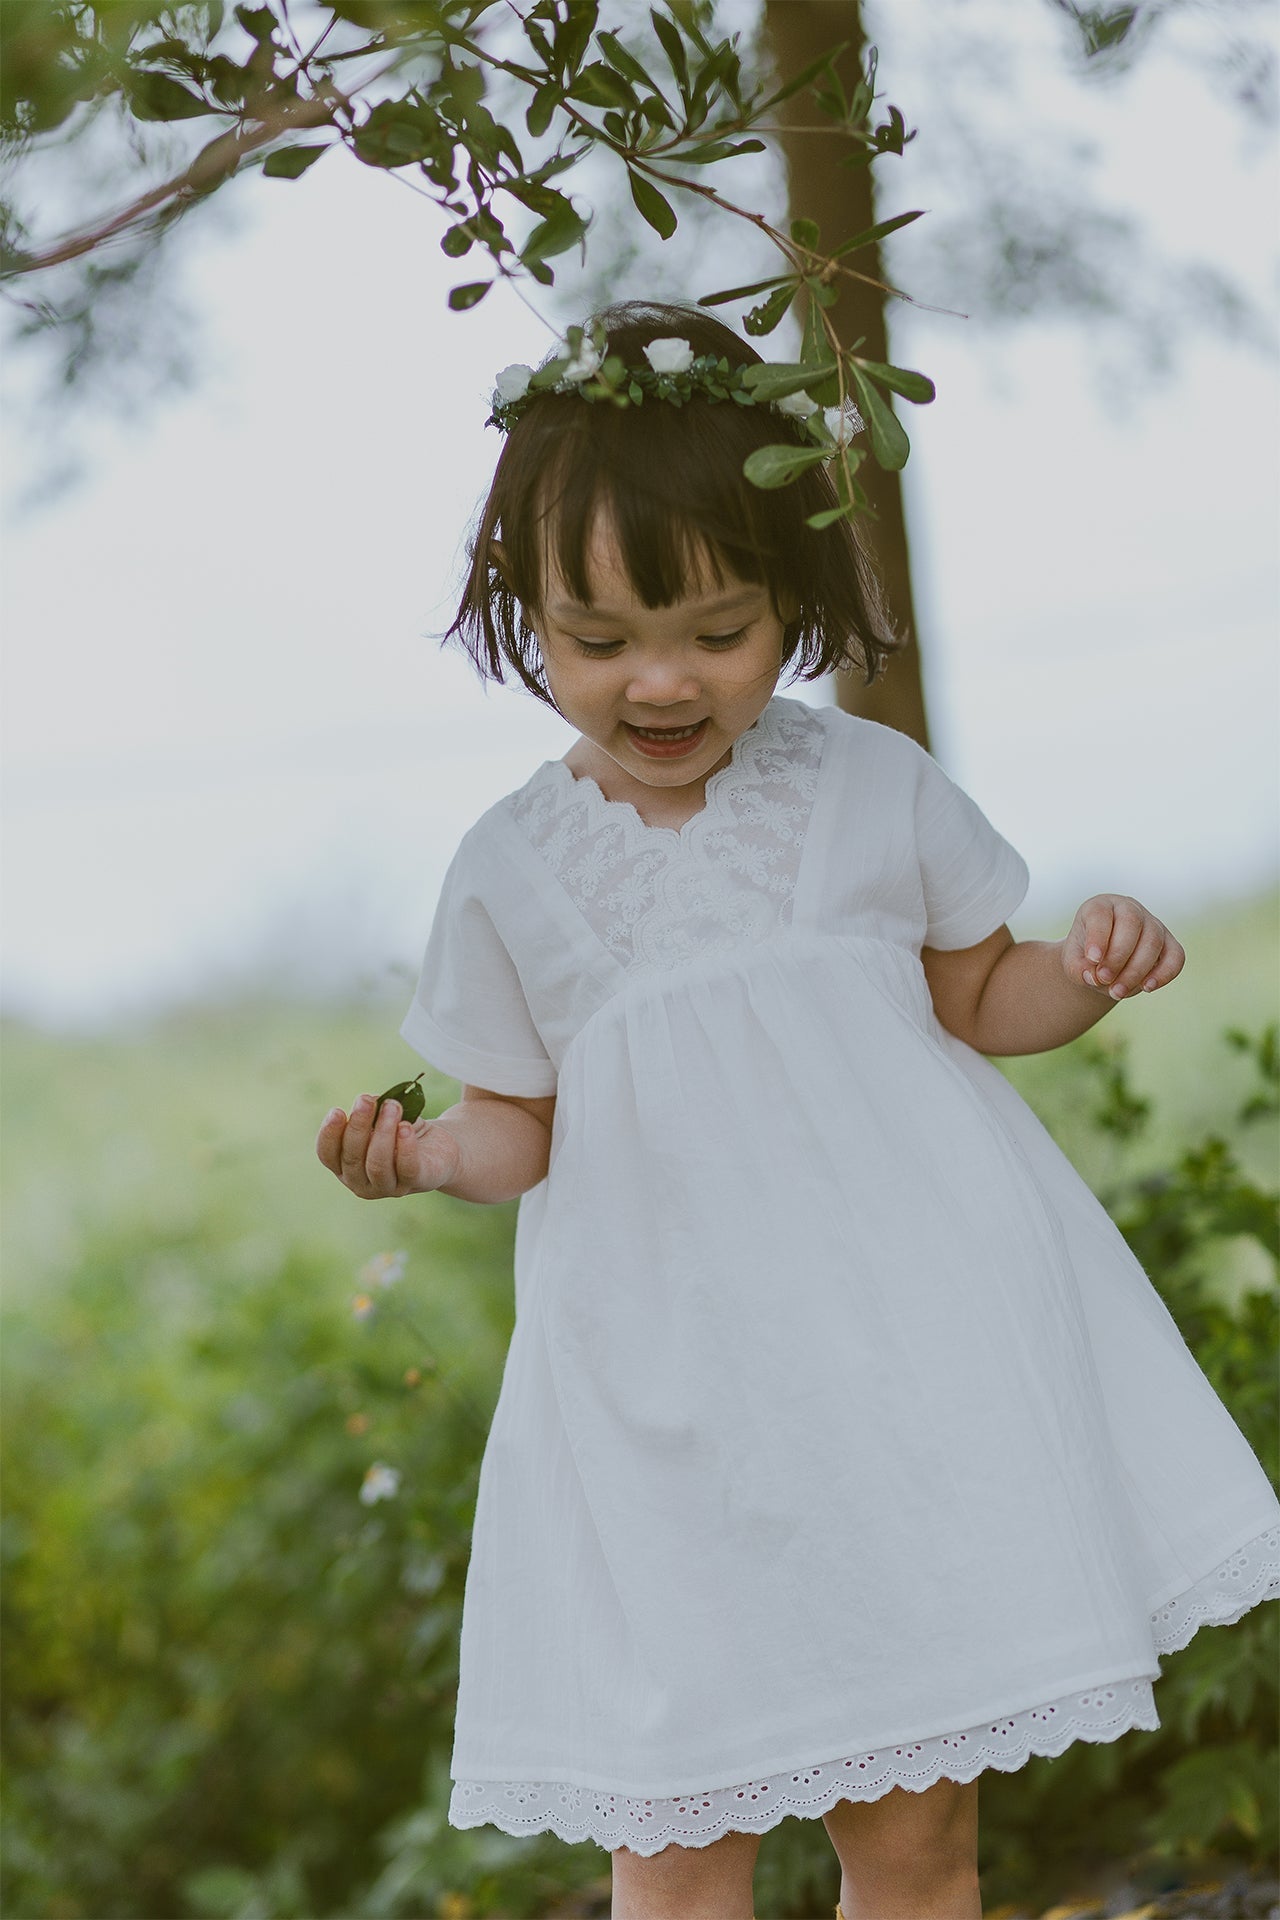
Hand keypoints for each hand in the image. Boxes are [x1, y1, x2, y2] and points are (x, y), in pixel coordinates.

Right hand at [316, 1093, 462, 1198]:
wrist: (439, 1148)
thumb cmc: (400, 1132)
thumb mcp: (380, 1119)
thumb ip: (370, 1112)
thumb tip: (368, 1100)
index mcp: (344, 1167)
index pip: (327, 1155)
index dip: (329, 1134)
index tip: (337, 1111)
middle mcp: (361, 1182)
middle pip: (352, 1157)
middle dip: (358, 1125)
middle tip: (366, 1100)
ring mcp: (387, 1188)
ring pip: (377, 1164)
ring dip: (383, 1132)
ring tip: (392, 1106)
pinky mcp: (415, 1183)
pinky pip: (406, 1168)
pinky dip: (405, 1146)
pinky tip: (405, 1127)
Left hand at [1061, 894, 1185, 1000]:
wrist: (1102, 965)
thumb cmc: (1085, 958)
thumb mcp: (1073, 963)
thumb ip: (1077, 968)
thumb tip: (1091, 976)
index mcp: (1100, 906)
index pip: (1101, 913)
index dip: (1098, 936)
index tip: (1092, 959)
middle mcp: (1129, 909)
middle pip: (1131, 923)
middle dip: (1117, 956)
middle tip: (1103, 979)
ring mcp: (1153, 924)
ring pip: (1153, 941)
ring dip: (1136, 970)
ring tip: (1117, 992)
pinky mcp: (1169, 943)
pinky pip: (1176, 956)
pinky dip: (1164, 973)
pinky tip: (1146, 988)